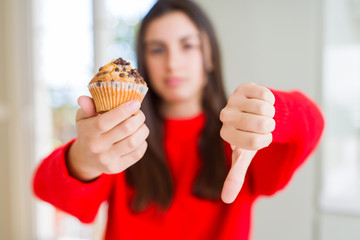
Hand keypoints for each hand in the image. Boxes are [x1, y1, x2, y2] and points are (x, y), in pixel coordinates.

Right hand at [67, 96, 148, 180]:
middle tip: (139, 113)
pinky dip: (142, 142)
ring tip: (141, 124)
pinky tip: (138, 137)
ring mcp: (107, 159)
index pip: (106, 121)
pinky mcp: (117, 168)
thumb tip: (83, 99)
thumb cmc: (88, 130)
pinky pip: (137, 154)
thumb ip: (87, 106)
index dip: (123, 111)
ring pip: (134, 142)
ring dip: (143, 129)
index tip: (135, 102)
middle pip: (125, 129)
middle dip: (138, 117)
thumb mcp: (84, 117)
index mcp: (88, 132)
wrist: (86, 158)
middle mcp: (97, 147)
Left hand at [219, 83, 274, 202]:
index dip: (265, 140)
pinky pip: (266, 94)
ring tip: (263, 114)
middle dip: (270, 126)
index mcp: (227, 134)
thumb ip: (235, 176)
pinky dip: (271, 100)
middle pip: (261, 123)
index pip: (255, 142)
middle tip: (264, 124)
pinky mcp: (244, 87)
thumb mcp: (245, 155)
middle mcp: (225, 116)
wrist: (255, 113)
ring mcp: (233, 99)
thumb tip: (226, 200)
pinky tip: (262, 102)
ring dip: (271, 113)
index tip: (260, 137)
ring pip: (264, 108)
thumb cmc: (250, 136)